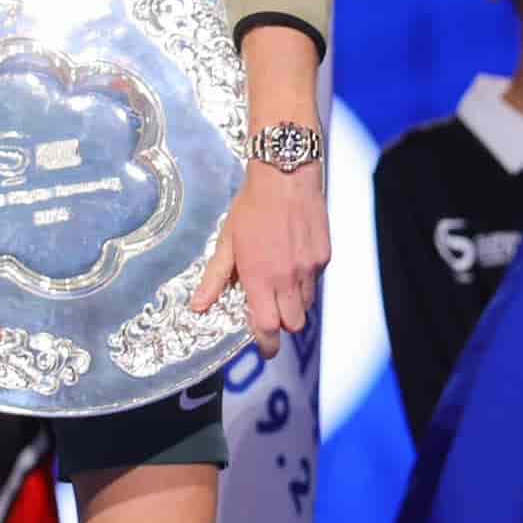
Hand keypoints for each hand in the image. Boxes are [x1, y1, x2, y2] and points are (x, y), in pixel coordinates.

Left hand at [188, 154, 329, 357]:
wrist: (286, 174)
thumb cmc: (253, 205)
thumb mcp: (227, 240)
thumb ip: (215, 278)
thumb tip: (198, 306)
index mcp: (260, 277)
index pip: (267, 327)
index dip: (266, 344)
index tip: (263, 348)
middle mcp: (287, 277)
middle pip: (293, 324)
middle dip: (281, 326)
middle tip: (270, 314)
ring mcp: (309, 268)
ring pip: (306, 305)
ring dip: (293, 304)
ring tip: (279, 284)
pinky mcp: (324, 256)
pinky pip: (315, 282)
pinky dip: (305, 281)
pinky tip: (293, 262)